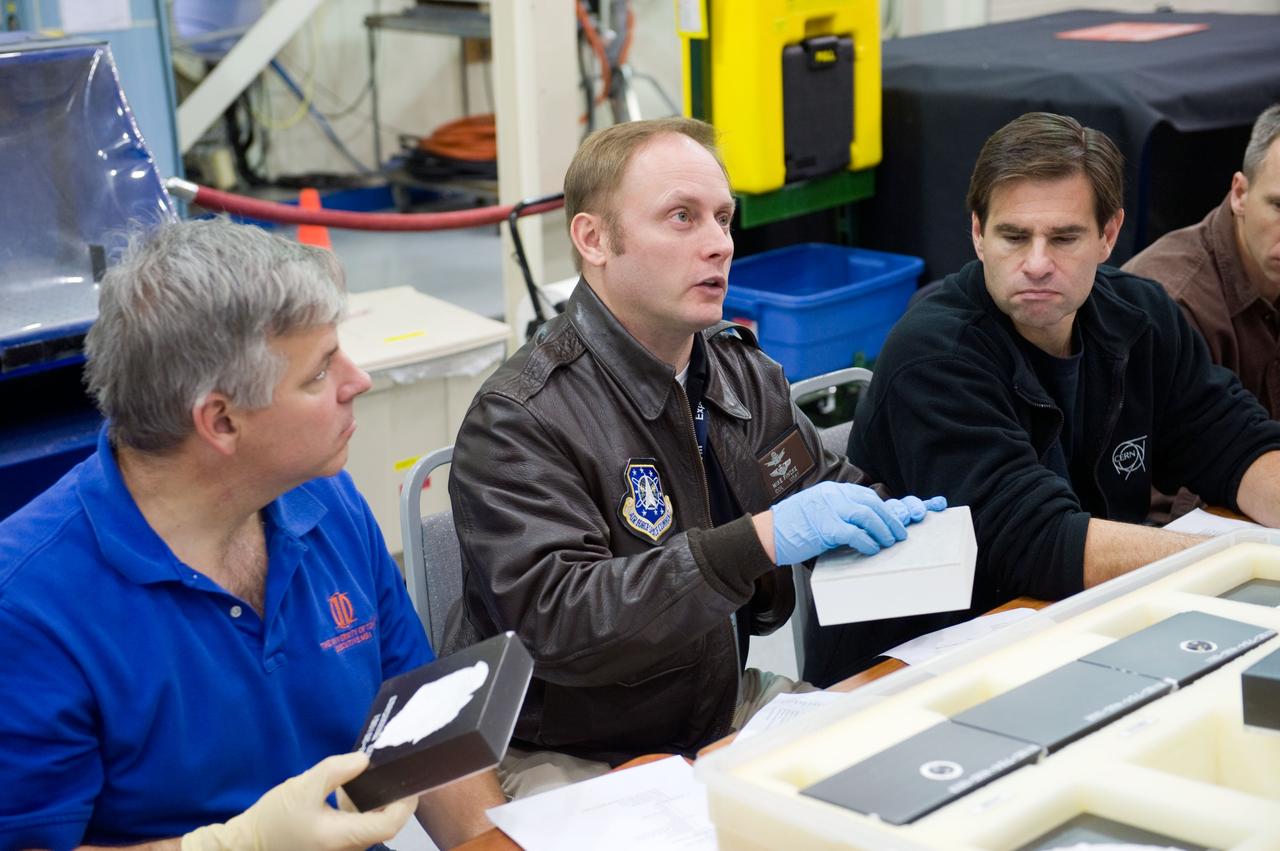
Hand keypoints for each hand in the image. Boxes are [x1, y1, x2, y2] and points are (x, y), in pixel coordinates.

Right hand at [181, 752, 415, 850]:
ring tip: (373, 777)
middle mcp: (346, 849)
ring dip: (376, 805)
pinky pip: (357, 830)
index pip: (389, 825)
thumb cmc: (274, 818)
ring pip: (370, 828)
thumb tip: (366, 760)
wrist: (246, 845)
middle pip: (384, 827)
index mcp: (341, 837)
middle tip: (394, 772)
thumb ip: (336, 770)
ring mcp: (339, 850)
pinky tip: (348, 793)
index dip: (405, 804)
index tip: (409, 781)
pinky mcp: (332, 847)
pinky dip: (360, 812)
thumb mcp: (303, 786)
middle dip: (393, 800)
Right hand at [771, 482, 945, 564]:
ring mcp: (829, 510)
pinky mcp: (826, 527)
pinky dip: (868, 542)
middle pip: (872, 504)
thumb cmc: (791, 527)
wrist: (767, 534)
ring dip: (883, 531)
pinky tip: (872, 549)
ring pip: (868, 516)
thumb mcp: (816, 511)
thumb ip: (837, 512)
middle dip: (890, 520)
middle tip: (899, 534)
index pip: (866, 495)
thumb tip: (862, 525)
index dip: (884, 509)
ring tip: (889, 542)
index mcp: (831, 491)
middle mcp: (832, 495)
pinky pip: (855, 533)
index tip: (893, 521)